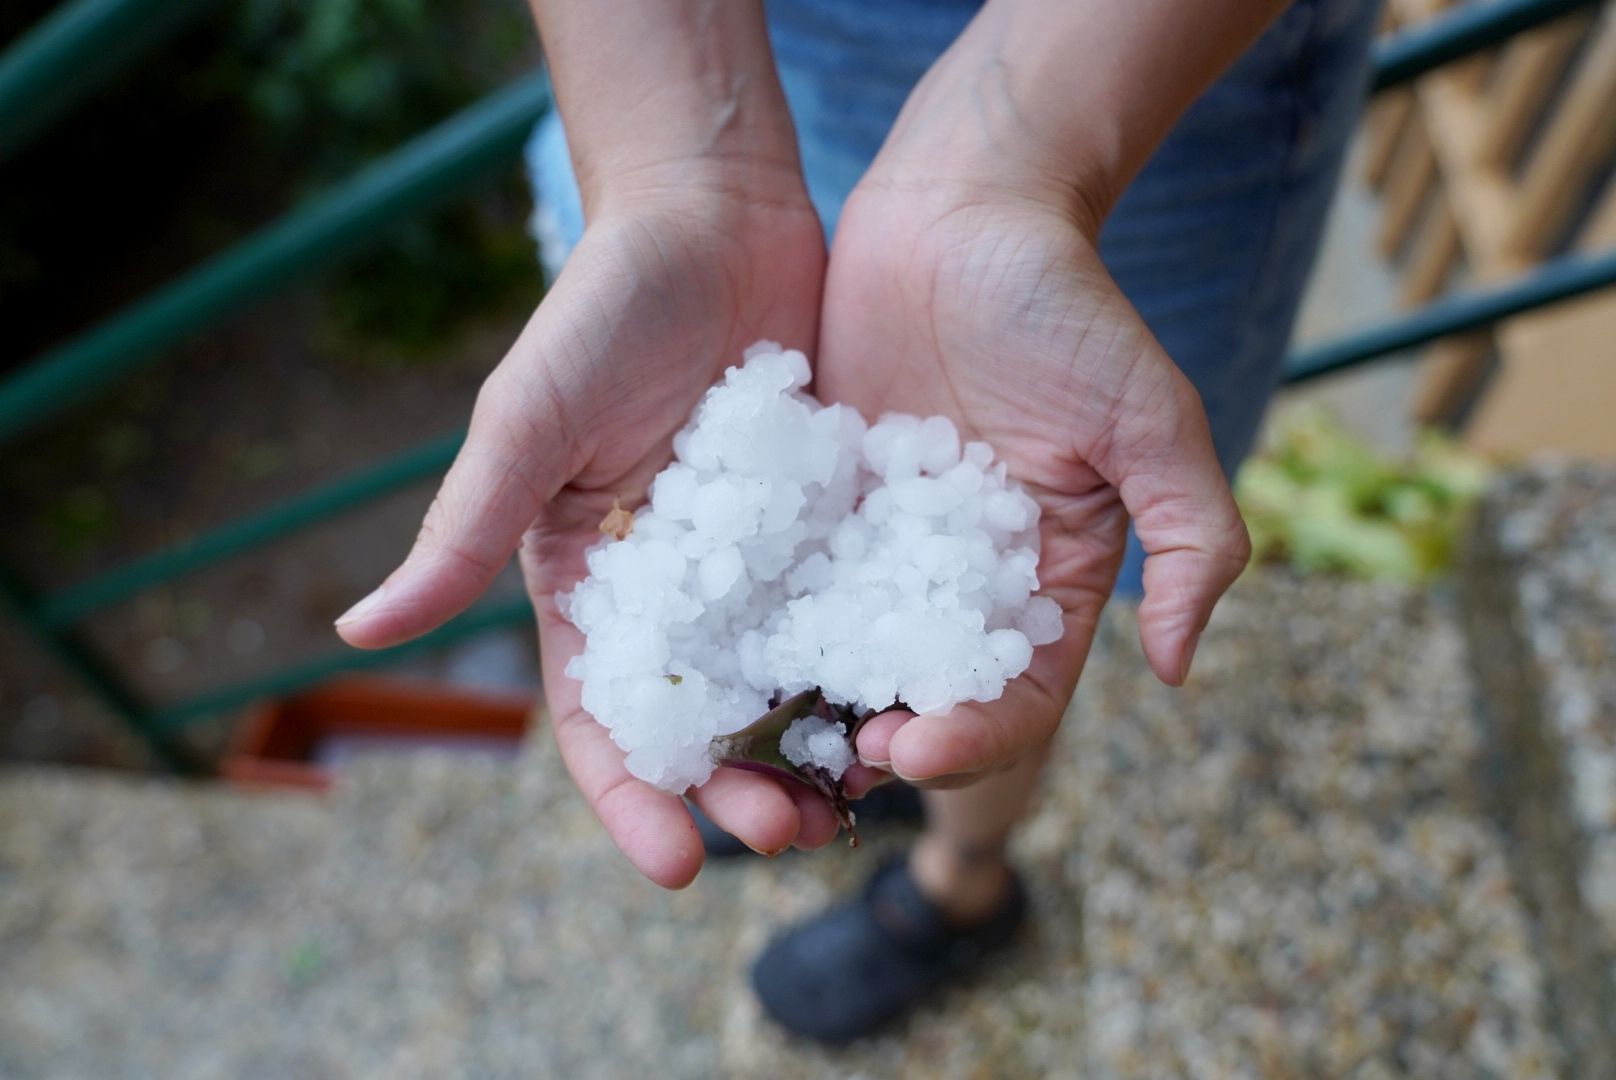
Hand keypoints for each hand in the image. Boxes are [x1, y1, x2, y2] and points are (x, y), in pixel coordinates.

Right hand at [336, 187, 867, 886]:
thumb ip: (463, 528)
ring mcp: (754, 559)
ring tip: (860, 794)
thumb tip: (353, 635)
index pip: (602, 720)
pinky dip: (870, 661)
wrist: (712, 214)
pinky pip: (849, 607)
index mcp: (590, 584)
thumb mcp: (530, 420)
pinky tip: (910, 699)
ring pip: (784, 682)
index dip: (632, 799)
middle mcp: (674, 588)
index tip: (676, 867)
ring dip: (813, 747)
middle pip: (705, 722)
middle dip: (738, 792)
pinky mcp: (822, 522)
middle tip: (794, 836)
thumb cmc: (602, 308)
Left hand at [816, 173, 1250, 788]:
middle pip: (923, 702)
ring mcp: (881, 553)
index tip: (917, 747)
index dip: (975, 739)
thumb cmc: (1066, 306)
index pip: (1017, 697)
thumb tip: (1182, 669)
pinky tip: (713, 658)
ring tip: (761, 740)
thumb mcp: (1150, 416)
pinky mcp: (815, 511)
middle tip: (825, 767)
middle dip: (880, 749)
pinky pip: (782, 588)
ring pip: (845, 663)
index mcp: (1047, 584)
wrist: (962, 209)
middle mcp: (960, 585)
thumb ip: (1195, 538)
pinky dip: (757, 633)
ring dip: (809, 714)